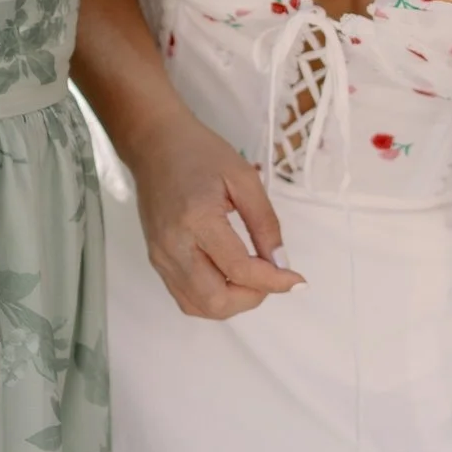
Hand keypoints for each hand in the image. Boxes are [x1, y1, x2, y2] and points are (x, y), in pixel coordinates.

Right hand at [128, 107, 305, 318]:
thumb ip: (265, 223)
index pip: (239, 269)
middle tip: (273, 277)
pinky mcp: (156, 261)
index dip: (274, 281)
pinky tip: (231, 279)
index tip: (297, 280)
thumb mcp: (244, 178)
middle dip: (253, 297)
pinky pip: (185, 297)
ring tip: (254, 278)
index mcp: (197, 220)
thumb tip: (281, 263)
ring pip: (199, 307)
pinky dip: (213, 299)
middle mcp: (173, 247)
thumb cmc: (201, 153)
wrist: (154, 145)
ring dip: (233, 303)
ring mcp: (161, 258)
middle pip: (216, 300)